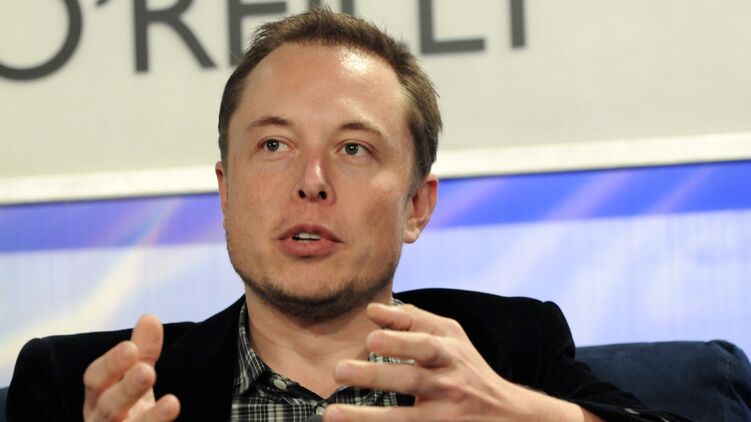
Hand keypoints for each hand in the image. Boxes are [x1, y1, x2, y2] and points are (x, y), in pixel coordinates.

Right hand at [83, 315, 179, 420]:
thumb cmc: (129, 407)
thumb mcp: (134, 378)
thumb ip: (143, 351)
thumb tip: (150, 317)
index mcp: (98, 397)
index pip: (95, 379)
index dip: (111, 364)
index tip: (131, 348)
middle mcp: (101, 421)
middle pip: (107, 407)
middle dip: (126, 389)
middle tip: (149, 371)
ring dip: (150, 420)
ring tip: (173, 403)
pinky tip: (174, 413)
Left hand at [324, 303, 594, 421]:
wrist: (507, 415)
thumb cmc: (467, 368)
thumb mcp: (450, 337)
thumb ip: (413, 321)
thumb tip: (372, 311)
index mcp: (450, 355)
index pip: (426, 346)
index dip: (400, 341)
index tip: (370, 339)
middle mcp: (449, 386)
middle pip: (412, 381)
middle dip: (376, 376)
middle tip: (340, 371)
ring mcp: (444, 416)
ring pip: (406, 420)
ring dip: (367, 418)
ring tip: (332, 414)